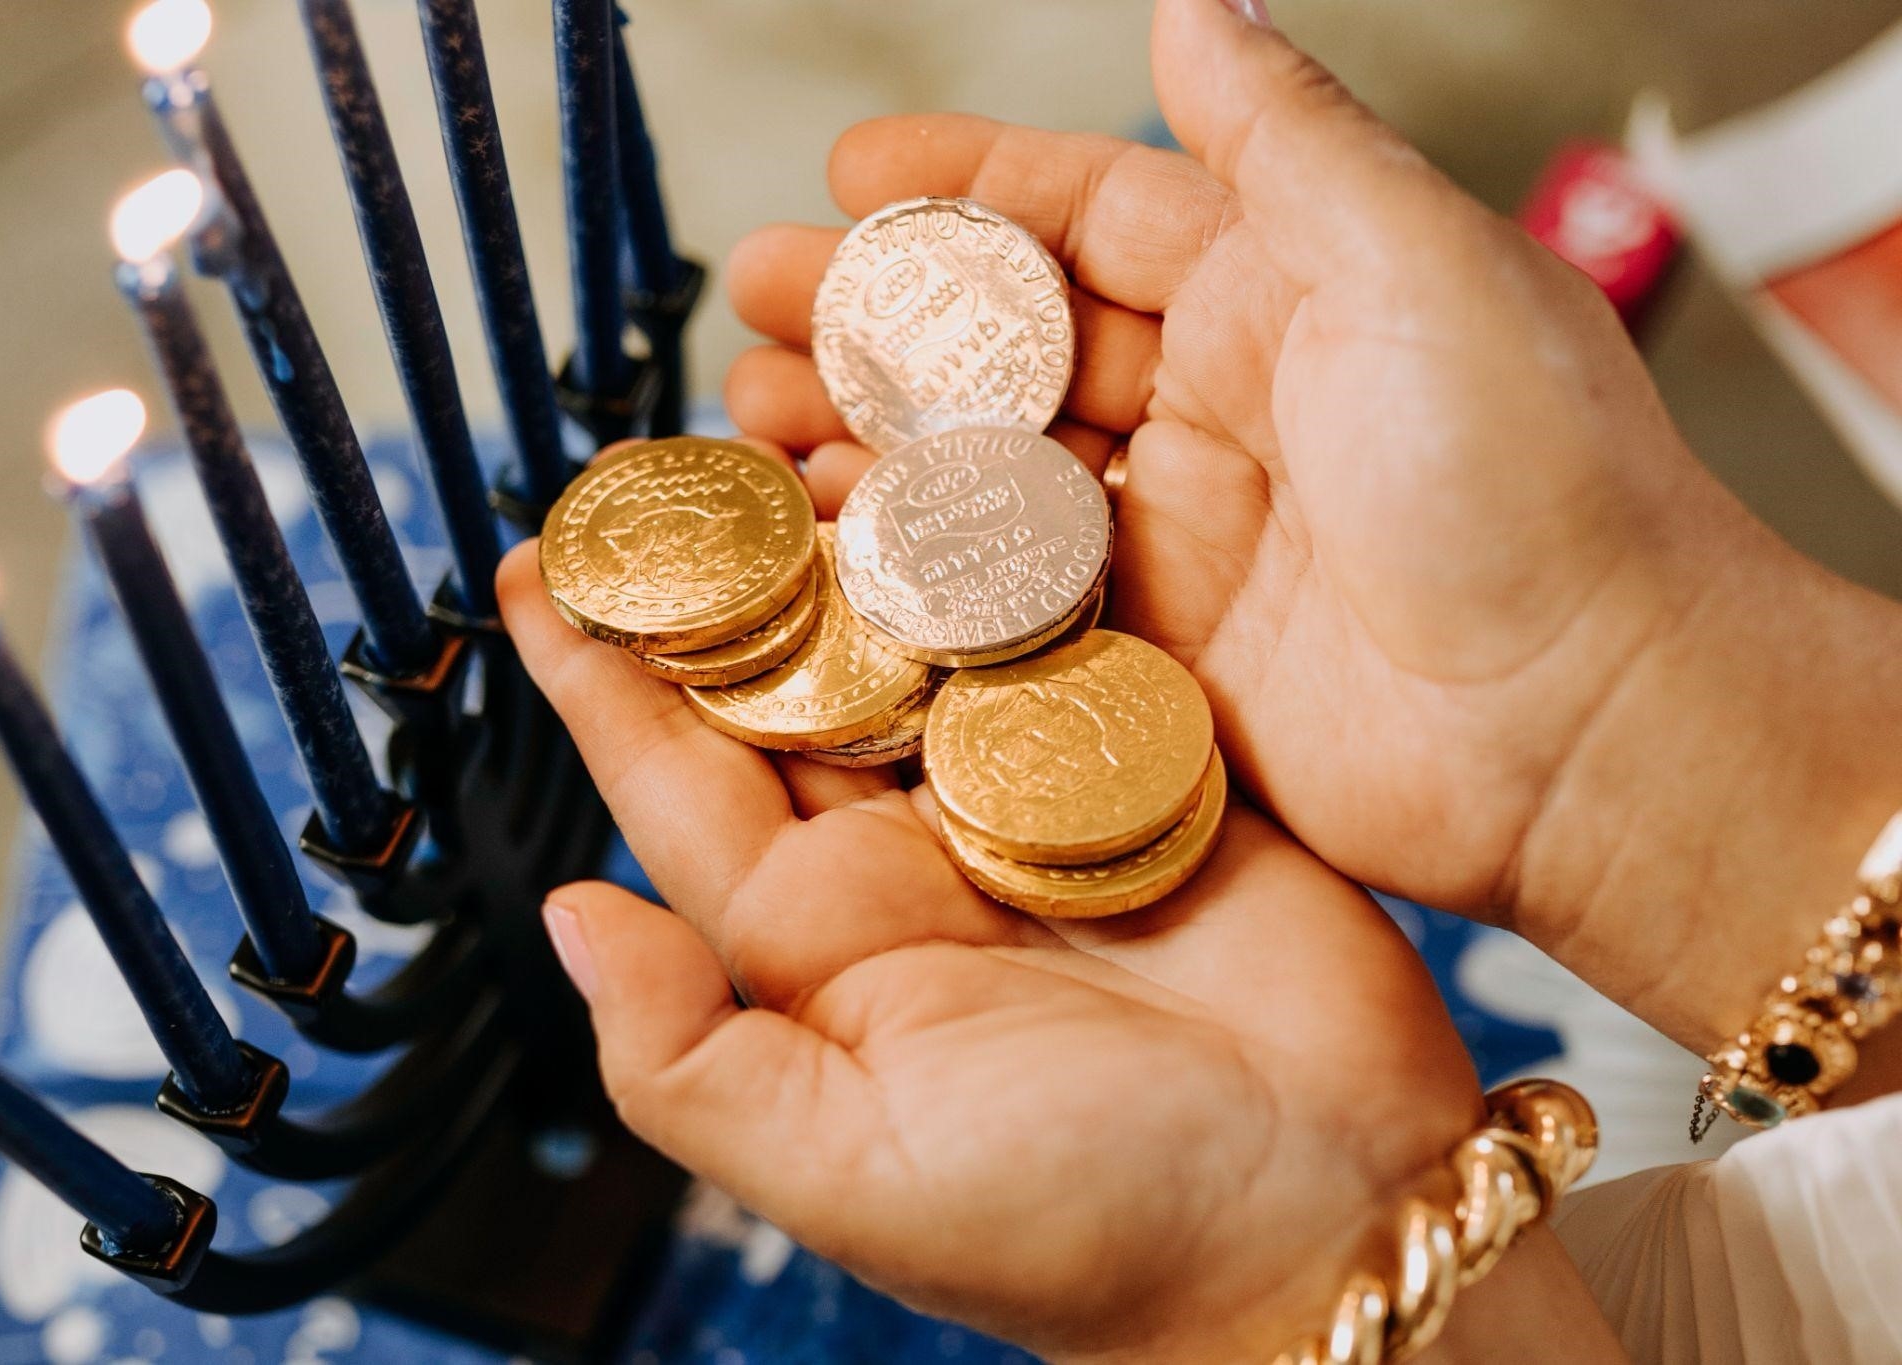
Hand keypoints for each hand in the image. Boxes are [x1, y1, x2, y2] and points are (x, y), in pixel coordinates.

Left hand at [499, 541, 1489, 1362]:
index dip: (605, 675)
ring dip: (865, 537)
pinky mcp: (1153, 756)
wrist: (1325, 1220)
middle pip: (795, 680)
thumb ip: (689, 1055)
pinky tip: (977, 466)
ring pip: (921, 635)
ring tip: (804, 424)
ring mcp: (1032, 799)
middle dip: (726, 571)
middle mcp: (914, 857)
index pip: (683, 780)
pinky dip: (1021, 553)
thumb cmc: (1084, 1232)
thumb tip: (563, 916)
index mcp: (823, 943)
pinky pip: (1067, 632)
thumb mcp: (847, 1168)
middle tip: (668, 451)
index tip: (532, 569)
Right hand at [723, 0, 1901, 1054]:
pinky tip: (825, 544)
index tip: (846, 169)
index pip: (1094, 213)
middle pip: (1012, 345)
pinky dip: (911, 570)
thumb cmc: (1534, 478)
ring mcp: (1183, 534)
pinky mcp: (1158, 653)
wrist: (1590, 723)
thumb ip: (1287, 140)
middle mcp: (1222, 403)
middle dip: (875, 318)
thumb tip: (1198, 3)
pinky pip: (1010, 596)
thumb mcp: (1416, 262)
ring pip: (990, 470)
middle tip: (751, 301)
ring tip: (751, 421)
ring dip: (868, 441)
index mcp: (1285, 287)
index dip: (965, 186)